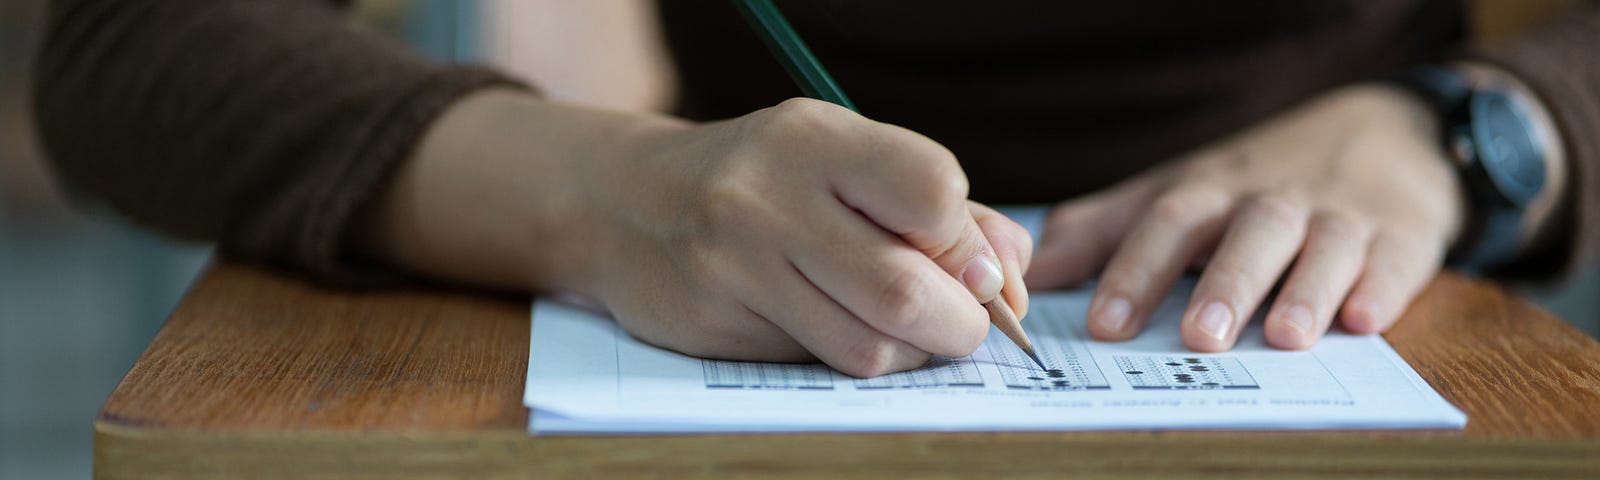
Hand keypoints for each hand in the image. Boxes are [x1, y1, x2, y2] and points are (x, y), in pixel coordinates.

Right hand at [570, 98, 1032, 376]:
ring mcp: (734, 264)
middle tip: (963, 324)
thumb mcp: (846, 161)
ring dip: (910, 353)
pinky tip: (839, 327)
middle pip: (906, 291)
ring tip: (903, 327)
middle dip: (961, 325)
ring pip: (867, 346)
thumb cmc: (767, 180)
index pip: (932, 193)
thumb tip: (1011, 276)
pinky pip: (817, 363)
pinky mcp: (715, 321)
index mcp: (815, 138)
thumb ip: (941, 211)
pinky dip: (853, 358)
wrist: (626, 201)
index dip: (969, 245)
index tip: (971, 264)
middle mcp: (768, 195)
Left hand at [1025, 85, 1466, 350]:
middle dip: (1224, 283)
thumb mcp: (1173, 193)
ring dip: (1306, 290)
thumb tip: (1030, 275)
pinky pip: (1395, 261)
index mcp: (1208, 193)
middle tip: (1200, 336)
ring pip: (1324, 247)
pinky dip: (1382, 289)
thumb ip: (1100, 232)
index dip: (1133, 271)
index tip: (1104, 323)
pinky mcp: (1402, 237)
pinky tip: (1366, 320)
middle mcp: (1272, 201)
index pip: (1165, 224)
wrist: (1380, 133)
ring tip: (1286, 337)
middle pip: (1248, 233)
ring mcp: (1341, 217)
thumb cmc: (1250, 184)